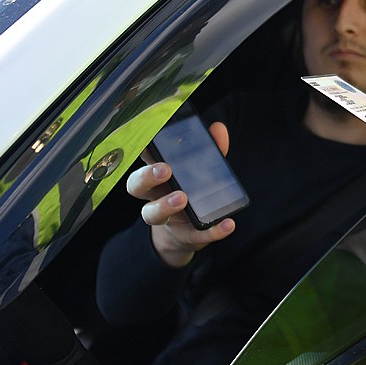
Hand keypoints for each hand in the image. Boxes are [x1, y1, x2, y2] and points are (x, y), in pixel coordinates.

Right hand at [129, 121, 234, 267]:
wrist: (188, 233)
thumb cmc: (190, 192)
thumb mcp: (201, 170)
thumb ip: (210, 150)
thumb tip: (218, 128)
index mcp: (158, 176)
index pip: (144, 160)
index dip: (143, 151)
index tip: (150, 140)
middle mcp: (155, 197)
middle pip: (137, 186)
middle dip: (147, 176)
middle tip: (165, 169)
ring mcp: (166, 219)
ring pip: (152, 214)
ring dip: (165, 205)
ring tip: (182, 198)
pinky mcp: (186, 236)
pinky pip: (197, 235)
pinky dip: (213, 231)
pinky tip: (228, 224)